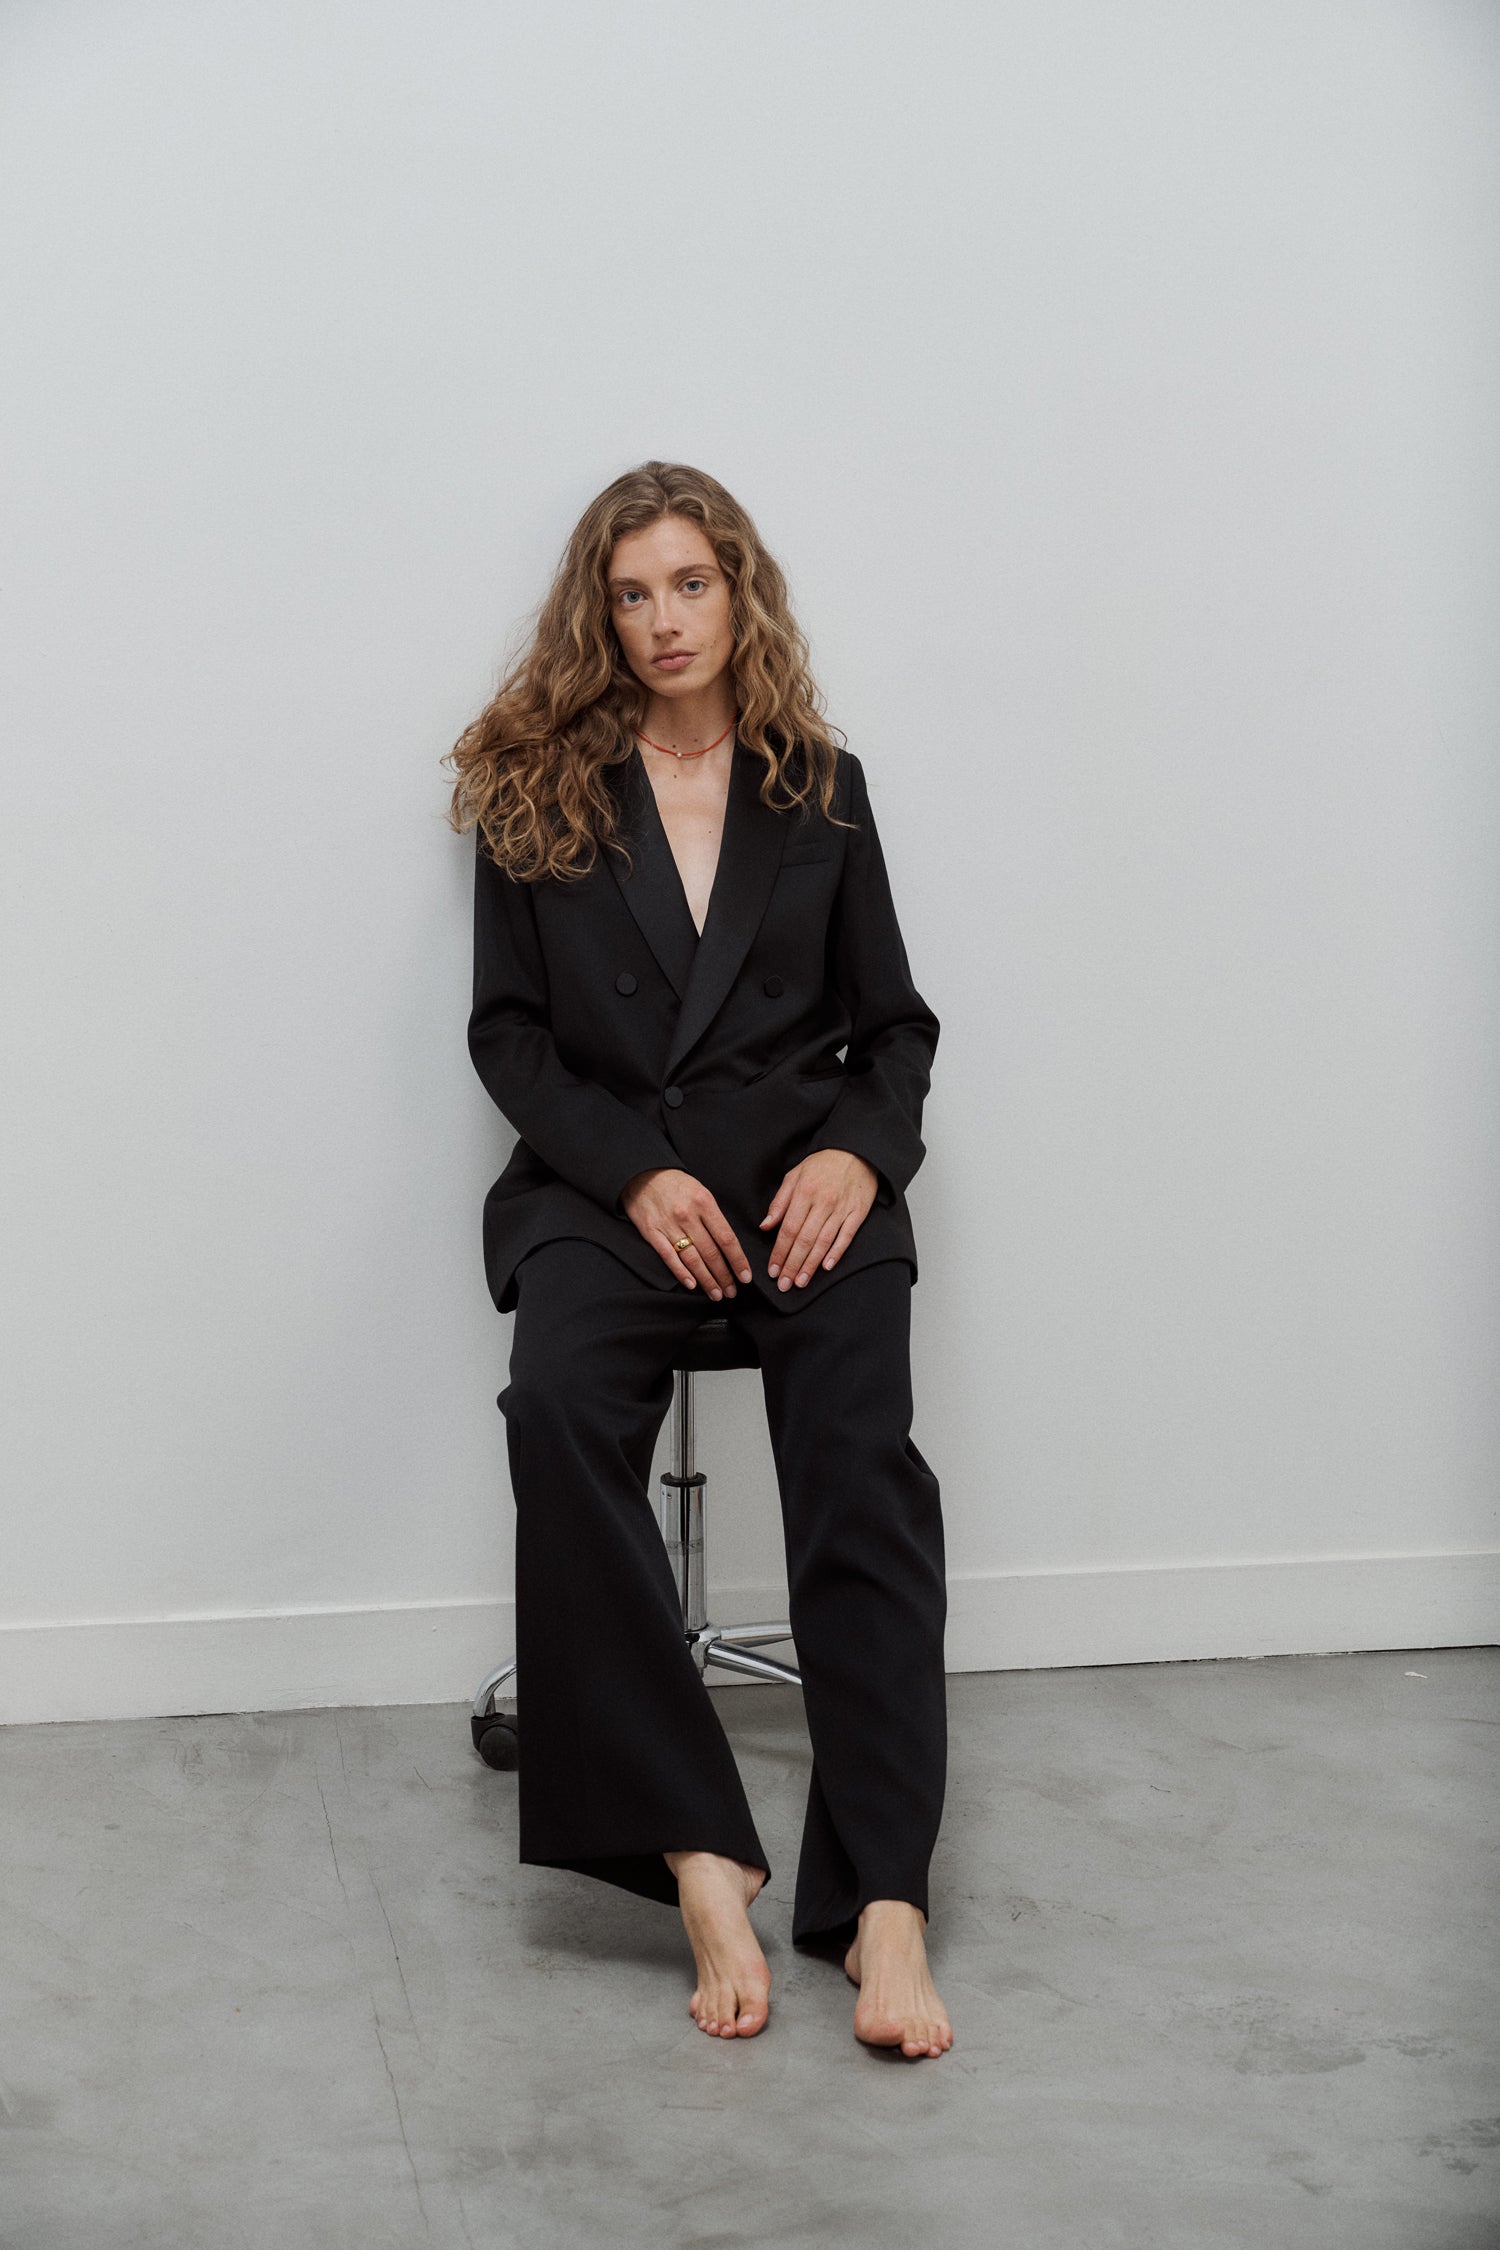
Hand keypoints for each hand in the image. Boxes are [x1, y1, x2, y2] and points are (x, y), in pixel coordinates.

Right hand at [621, 1168, 753, 1300]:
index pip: (726, 1238)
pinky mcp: (651, 1232)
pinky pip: (669, 1257)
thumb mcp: (700, 1191)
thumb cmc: (675, 1184)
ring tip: (716, 1294)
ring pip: (692, 1259)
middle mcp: (687, 1215)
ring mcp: (668, 1225)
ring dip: (707, 1280)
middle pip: (711, 1252)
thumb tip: (729, 1244)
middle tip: (733, 1292)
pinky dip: (681, 1273)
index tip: (746, 1276)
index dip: (738, 1260)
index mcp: (704, 1202)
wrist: (641, 1174)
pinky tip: (692, 1285)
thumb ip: (713, 1215)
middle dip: (724, 1276)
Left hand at [759, 1148, 877, 1291]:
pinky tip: (826, 1267)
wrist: (856, 1152)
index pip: (788, 1229)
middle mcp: (823, 1202)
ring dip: (810, 1265)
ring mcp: (842, 1209)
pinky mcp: (858, 1213)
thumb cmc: (822, 1165)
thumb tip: (765, 1225)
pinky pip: (846, 1236)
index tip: (772, 1270)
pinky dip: (836, 1253)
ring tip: (800, 1282)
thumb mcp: (794, 1176)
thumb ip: (779, 1202)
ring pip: (823, 1242)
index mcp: (804, 1193)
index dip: (779, 1251)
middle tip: (783, 1284)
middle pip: (804, 1239)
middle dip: (792, 1264)